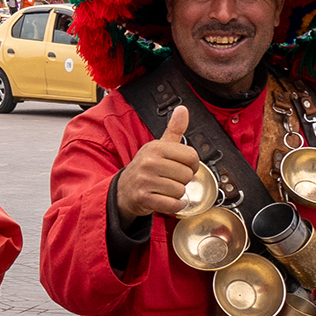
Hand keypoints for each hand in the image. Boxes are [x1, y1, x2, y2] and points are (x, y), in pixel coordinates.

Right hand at [116, 106, 199, 220]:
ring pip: (180, 190)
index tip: (181, 166)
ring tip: (164, 188)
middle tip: (169, 179)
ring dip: (176, 193)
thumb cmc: (146, 168)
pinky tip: (164, 199)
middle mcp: (149, 162)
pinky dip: (173, 205)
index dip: (191, 165)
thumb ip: (174, 129)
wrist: (124, 190)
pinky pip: (173, 204)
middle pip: (187, 175)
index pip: (191, 156)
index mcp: (155, 148)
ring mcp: (145, 181)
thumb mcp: (158, 146)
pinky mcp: (144, 198)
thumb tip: (183, 109)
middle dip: (182, 180)